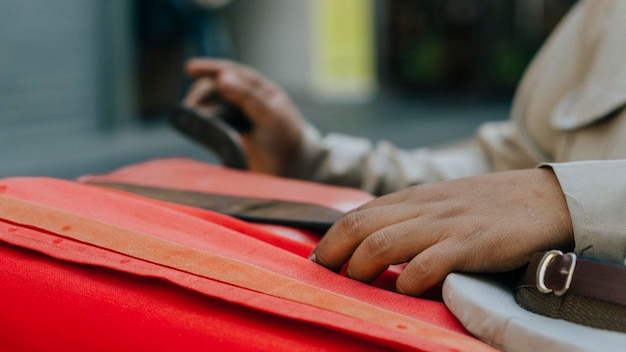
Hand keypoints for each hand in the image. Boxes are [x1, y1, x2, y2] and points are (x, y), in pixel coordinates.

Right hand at [184, 58, 305, 175]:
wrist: (292, 167)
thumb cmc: (287, 138)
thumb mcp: (271, 115)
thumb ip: (248, 97)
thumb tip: (222, 79)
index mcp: (259, 88)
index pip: (231, 71)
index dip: (210, 68)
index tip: (190, 68)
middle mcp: (246, 98)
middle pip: (216, 87)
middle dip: (201, 92)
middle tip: (190, 105)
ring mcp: (237, 116)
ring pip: (212, 104)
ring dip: (200, 106)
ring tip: (192, 115)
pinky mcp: (231, 133)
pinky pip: (213, 122)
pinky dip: (204, 121)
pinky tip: (197, 126)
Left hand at [310, 168, 574, 295]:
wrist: (545, 199)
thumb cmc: (489, 206)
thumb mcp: (442, 203)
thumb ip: (410, 218)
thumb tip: (372, 245)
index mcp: (413, 198)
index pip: (357, 215)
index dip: (330, 239)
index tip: (318, 262)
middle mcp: (422, 207)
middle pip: (359, 227)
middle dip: (334, 254)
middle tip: (326, 276)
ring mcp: (445, 225)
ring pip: (383, 243)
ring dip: (361, 268)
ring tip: (357, 285)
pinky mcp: (470, 244)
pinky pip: (427, 264)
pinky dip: (409, 282)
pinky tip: (407, 292)